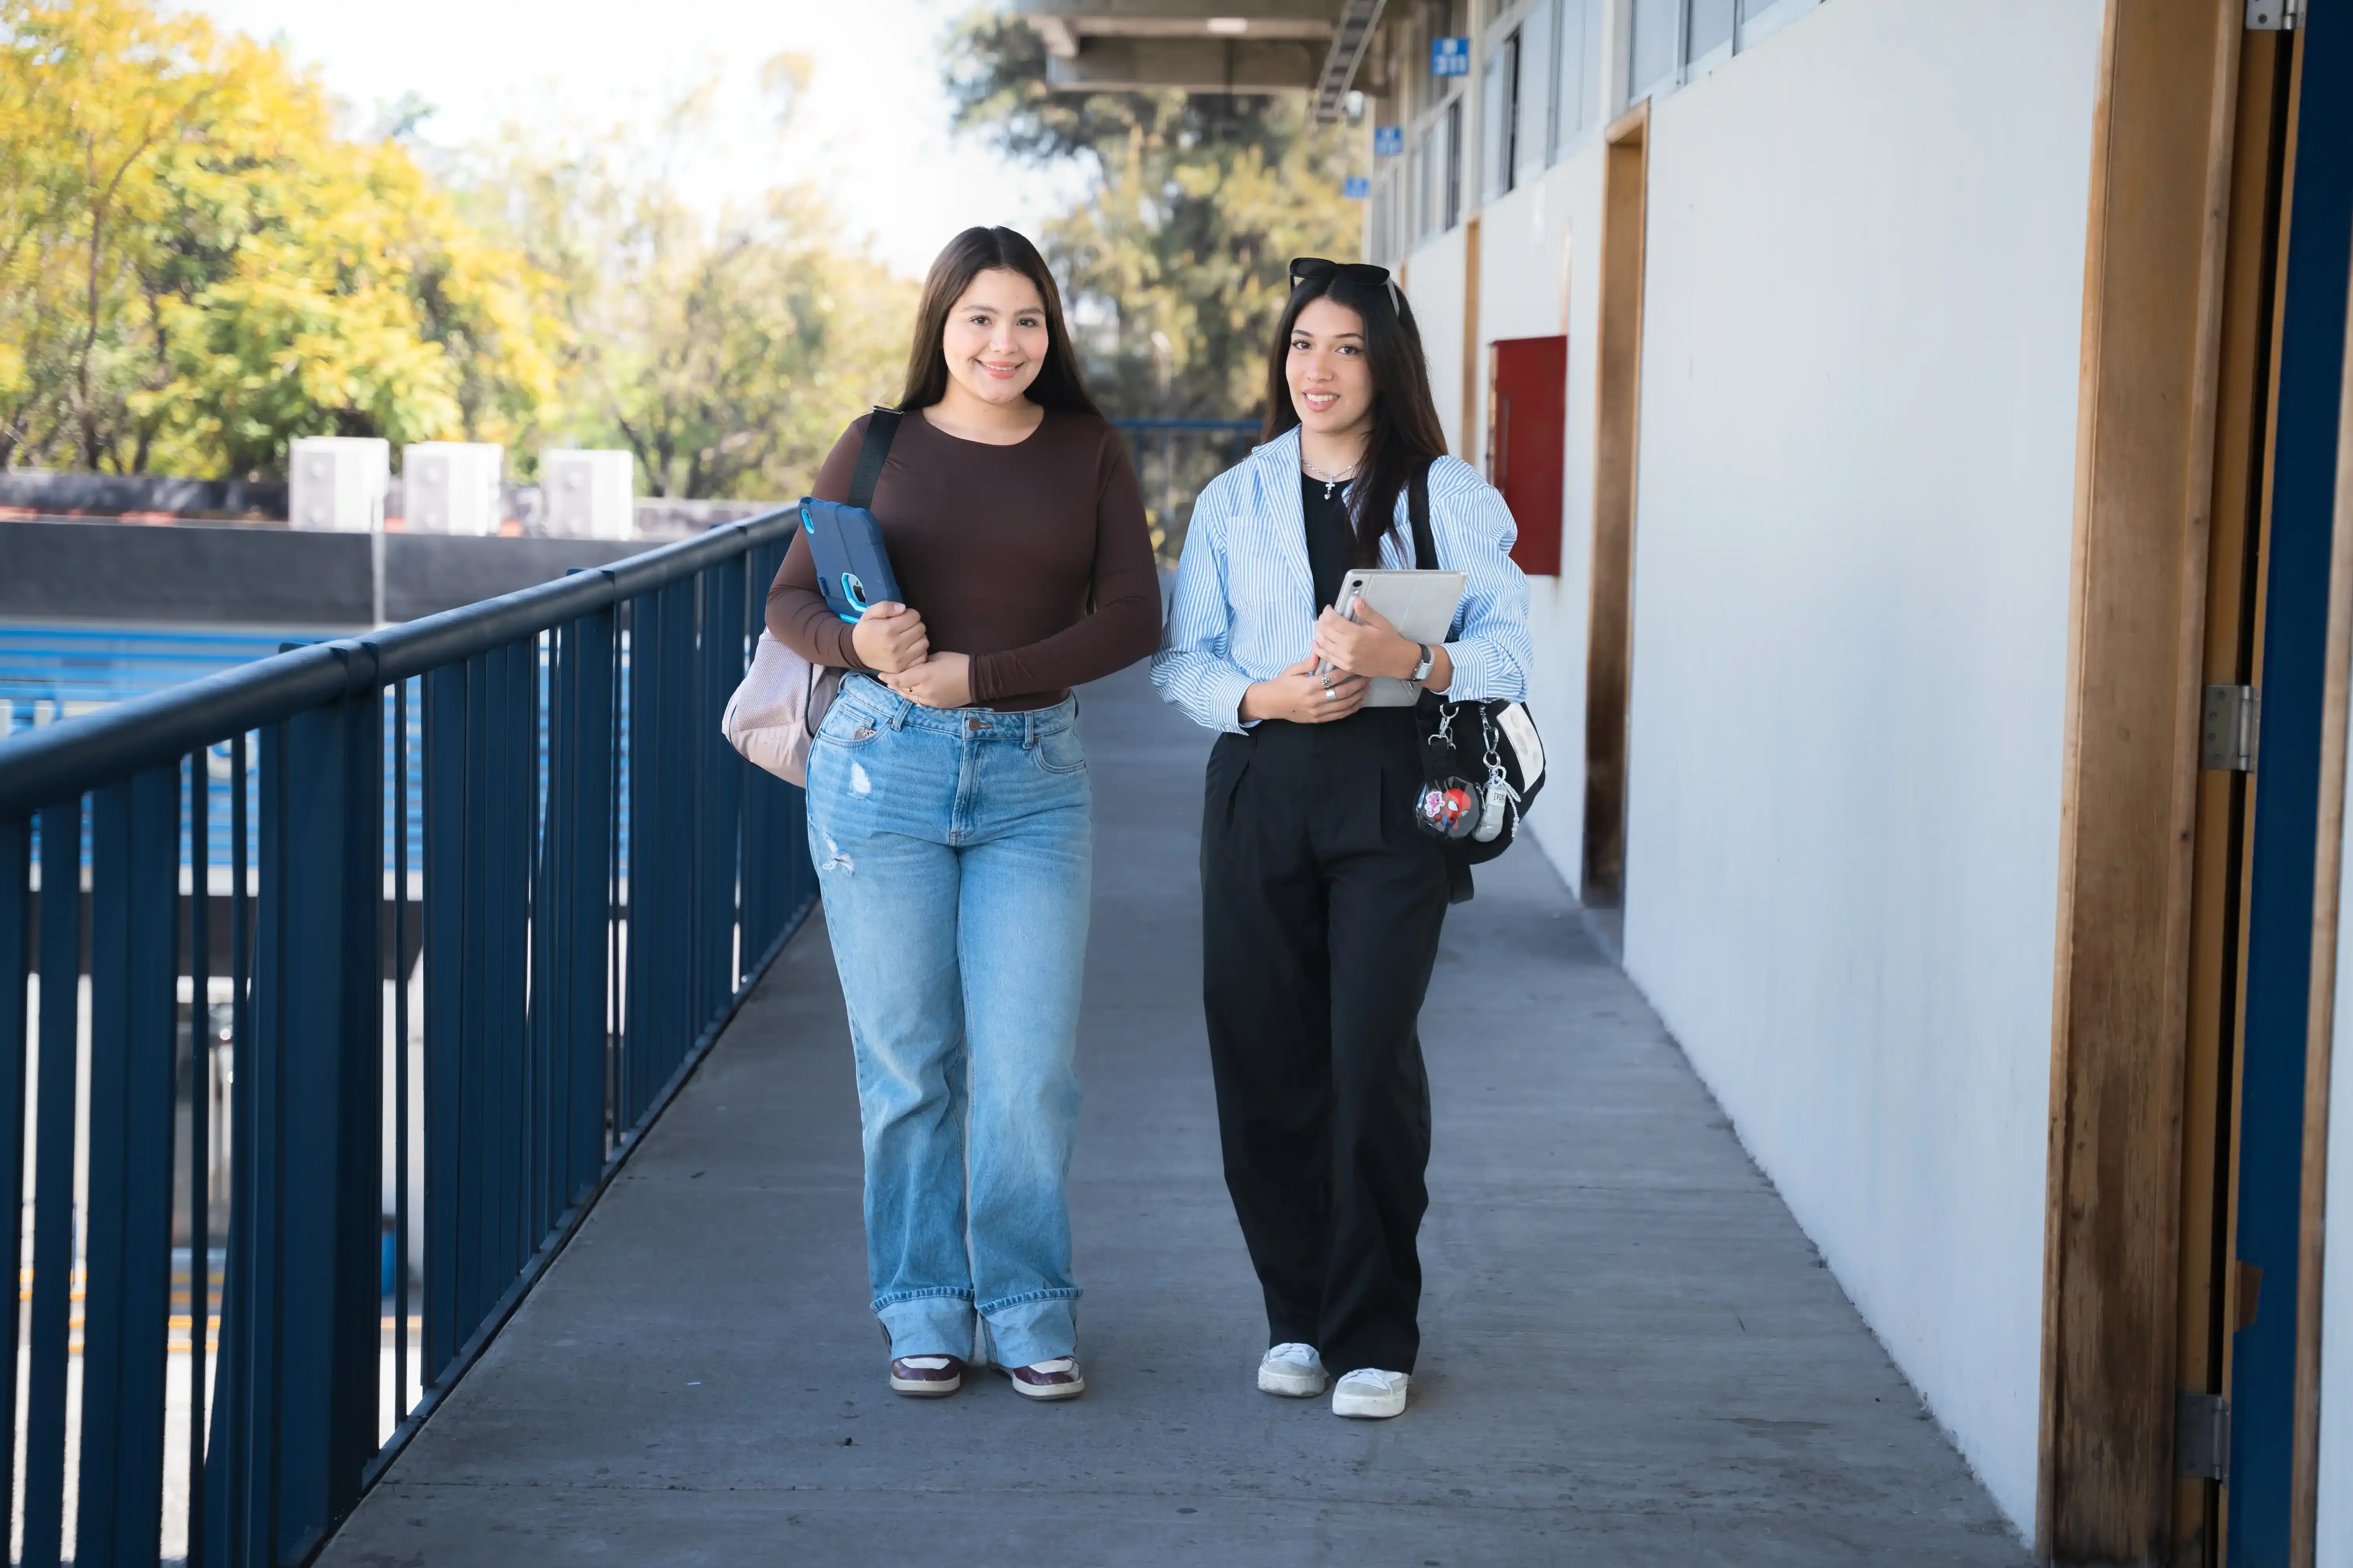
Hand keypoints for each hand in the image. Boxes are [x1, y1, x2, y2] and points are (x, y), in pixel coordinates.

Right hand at [851, 602, 927, 674]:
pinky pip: (922, 656)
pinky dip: (919, 651)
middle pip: (921, 628)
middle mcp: (896, 645)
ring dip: (919, 638)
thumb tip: (903, 608)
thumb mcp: (870, 613)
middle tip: (906, 627)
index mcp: (888, 629)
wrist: (857, 652)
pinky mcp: (903, 668)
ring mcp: (900, 659)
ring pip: (924, 642)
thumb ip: (886, 607)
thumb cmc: (866, 630)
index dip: (910, 614)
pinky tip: (910, 648)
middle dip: (915, 625)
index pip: (914, 616)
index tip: (904, 617)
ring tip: (909, 637)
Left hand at [883, 651, 971, 708]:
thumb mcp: (938, 657)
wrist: (978, 679)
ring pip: (910, 698)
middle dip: (893, 684)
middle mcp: (925, 691)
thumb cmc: (958, 662)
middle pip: (902, 690)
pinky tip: (911, 693)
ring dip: (902, 692)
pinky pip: (921, 702)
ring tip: (896, 687)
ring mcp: (931, 701)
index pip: (899, 679)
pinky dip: (914, 697)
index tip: (880, 673)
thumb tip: (913, 665)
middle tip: (887, 679)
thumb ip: (922, 662)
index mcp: (924, 675)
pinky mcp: (938, 706)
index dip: (888, 677)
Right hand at [1239, 655, 1367, 724]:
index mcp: (1309, 686)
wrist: (1271, 703)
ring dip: (1357, 696)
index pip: (1334, 677)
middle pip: (1342, 692)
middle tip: (1367, 676)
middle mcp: (1315, 700)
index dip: (1347, 671)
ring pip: (1343, 705)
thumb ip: (1308, 662)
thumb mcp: (1293, 670)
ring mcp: (1318, 712)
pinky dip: (1351, 709)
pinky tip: (1359, 702)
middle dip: (1357, 684)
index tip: (1356, 664)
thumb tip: (1321, 650)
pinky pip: (1338, 715)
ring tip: (1366, 688)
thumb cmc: (1282, 684)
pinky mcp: (1318, 719)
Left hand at [1312, 601, 1419, 680]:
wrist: (1397, 661)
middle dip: (1321, 621)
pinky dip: (1318, 648)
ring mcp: (1344, 659)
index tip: (1329, 608)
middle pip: (1324, 631)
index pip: (1332, 621)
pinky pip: (1326, 657)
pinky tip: (1315, 642)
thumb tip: (1355, 600)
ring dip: (1318, 633)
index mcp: (1356, 635)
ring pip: (1322, 644)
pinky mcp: (1344, 667)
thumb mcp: (1381, 623)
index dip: (1327, 612)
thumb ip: (1366, 612)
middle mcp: (1347, 648)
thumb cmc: (1390, 640)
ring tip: (1320, 626)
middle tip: (1325, 616)